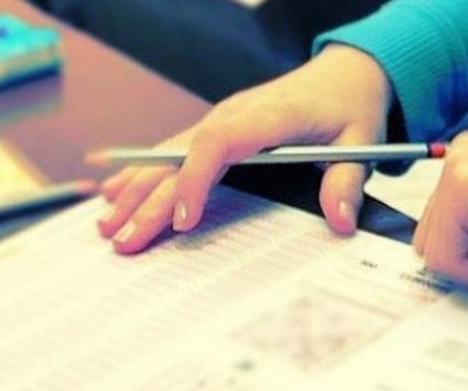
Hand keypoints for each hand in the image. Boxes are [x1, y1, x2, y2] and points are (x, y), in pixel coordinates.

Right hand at [87, 44, 392, 253]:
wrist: (343, 75)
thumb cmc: (348, 109)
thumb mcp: (359, 143)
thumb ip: (346, 182)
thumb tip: (341, 223)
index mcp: (269, 116)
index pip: (219, 143)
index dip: (195, 180)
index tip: (183, 222)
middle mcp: (235, 114)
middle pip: (182, 156)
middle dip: (150, 201)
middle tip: (125, 240)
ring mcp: (220, 118)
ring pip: (168, 153)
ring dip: (136, 189)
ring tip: (108, 225)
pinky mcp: (215, 126)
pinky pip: (172, 149)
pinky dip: (143, 171)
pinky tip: (117, 191)